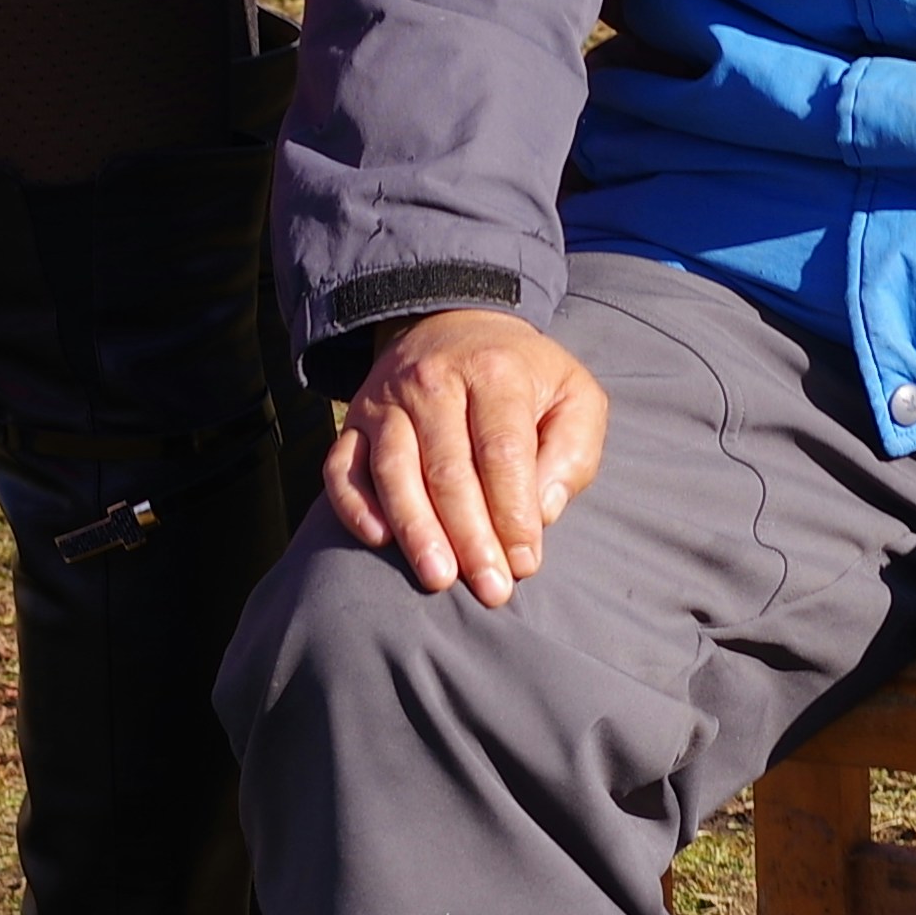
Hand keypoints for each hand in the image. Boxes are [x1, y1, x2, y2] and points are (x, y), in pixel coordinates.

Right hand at [325, 302, 609, 605]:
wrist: (454, 326)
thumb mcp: (574, 396)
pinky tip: (378, 541)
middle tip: (490, 589)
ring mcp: (386, 400)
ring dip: (415, 529)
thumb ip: (573, 451)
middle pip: (448, 468)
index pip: (501, 451)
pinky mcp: (353, 419)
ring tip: (438, 577)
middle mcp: (433, 381)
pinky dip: (354, 505)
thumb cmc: (524, 378)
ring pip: (393, 470)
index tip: (525, 563)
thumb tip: (543, 512)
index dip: (512, 512)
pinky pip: (342, 467)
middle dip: (470, 536)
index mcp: (495, 373)